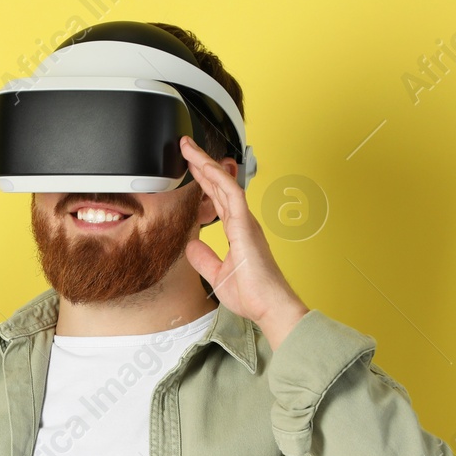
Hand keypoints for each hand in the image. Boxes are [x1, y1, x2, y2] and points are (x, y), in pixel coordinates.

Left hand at [179, 135, 309, 349]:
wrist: (270, 307)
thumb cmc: (252, 295)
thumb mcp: (217, 275)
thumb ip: (204, 258)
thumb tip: (191, 245)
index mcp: (238, 231)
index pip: (216, 199)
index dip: (203, 180)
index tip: (189, 166)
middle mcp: (243, 222)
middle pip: (219, 186)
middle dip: (202, 165)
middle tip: (186, 147)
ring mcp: (246, 222)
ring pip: (224, 184)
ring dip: (206, 165)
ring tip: (189, 149)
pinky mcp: (246, 227)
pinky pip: (232, 196)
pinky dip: (219, 179)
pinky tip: (206, 167)